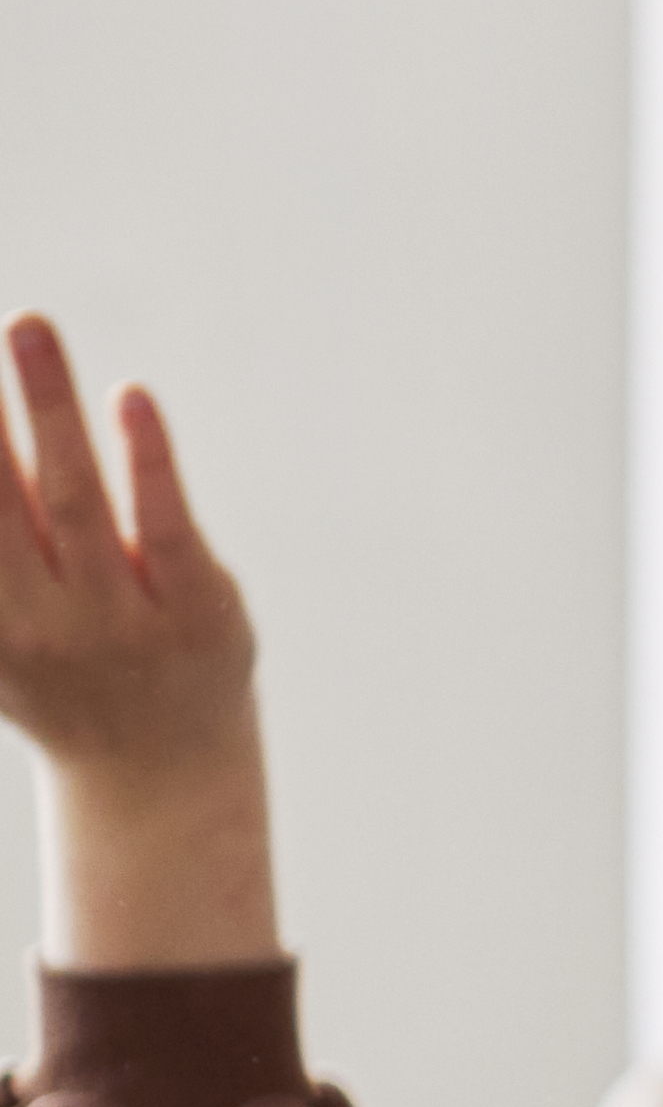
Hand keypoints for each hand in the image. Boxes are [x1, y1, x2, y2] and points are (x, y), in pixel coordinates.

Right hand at [2, 315, 272, 969]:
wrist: (160, 780)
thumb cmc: (63, 684)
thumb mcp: (1, 630)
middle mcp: (41, 615)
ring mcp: (122, 613)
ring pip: (78, 494)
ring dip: (48, 404)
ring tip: (27, 325)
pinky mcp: (198, 608)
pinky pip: (168, 523)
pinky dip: (149, 459)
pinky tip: (131, 398)